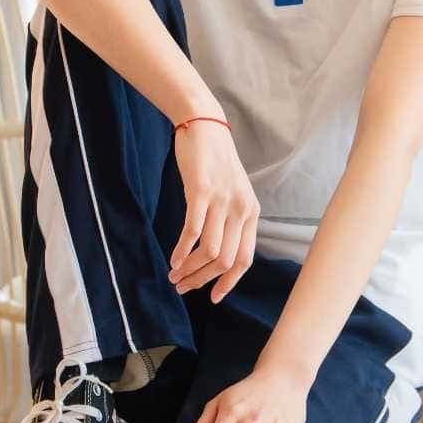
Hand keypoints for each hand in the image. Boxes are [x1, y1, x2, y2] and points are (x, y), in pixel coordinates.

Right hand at [170, 118, 260, 302]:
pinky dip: (182, 251)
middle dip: (202, 280)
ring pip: (209, 251)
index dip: (228, 282)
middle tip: (182, 288)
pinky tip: (172, 260)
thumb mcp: (232, 192)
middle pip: (225, 260)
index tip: (212, 296)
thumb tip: (217, 252)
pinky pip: (193, 231)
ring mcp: (222, 201)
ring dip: (190, 270)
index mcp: (250, 212)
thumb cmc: (214, 161)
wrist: (204, 126)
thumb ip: (230, 219)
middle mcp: (241, 209)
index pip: (244, 259)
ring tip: (174, 277)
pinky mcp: (201, 192)